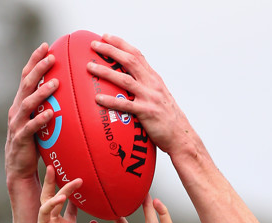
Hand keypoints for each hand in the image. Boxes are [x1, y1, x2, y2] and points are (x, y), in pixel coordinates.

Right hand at [5, 44, 57, 189]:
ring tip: (55, 83)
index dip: (34, 61)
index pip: (26, 77)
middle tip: (51, 56)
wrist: (19, 170)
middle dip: (37, 68)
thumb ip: (49, 108)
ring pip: (27, 103)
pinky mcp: (20, 140)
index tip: (46, 46)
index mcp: (20, 104)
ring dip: (41, 92)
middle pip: (26, 84)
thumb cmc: (33, 145)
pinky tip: (51, 114)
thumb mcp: (40, 123)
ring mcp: (17, 124)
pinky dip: (40, 120)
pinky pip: (30, 128)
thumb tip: (69, 95)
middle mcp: (16, 110)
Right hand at [24, 168, 130, 222]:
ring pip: (49, 198)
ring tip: (55, 170)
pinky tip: (61, 198)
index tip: (85, 181)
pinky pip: (46, 210)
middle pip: (58, 196)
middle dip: (63, 182)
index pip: (72, 206)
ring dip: (52, 184)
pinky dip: (53, 203)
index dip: (77, 194)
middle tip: (72, 169)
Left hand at [86, 34, 188, 154]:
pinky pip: (125, 105)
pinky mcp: (146, 112)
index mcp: (154, 78)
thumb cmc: (167, 119)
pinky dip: (111, 101)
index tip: (106, 37)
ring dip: (106, 72)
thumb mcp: (158, 96)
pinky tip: (98, 99)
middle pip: (129, 60)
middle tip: (94, 45)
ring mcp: (149, 97)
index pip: (136, 54)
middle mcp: (152, 84)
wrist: (181, 135)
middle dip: (110, 50)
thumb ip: (145, 87)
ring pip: (124, 80)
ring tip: (90, 67)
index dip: (121, 44)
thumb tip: (129, 83)